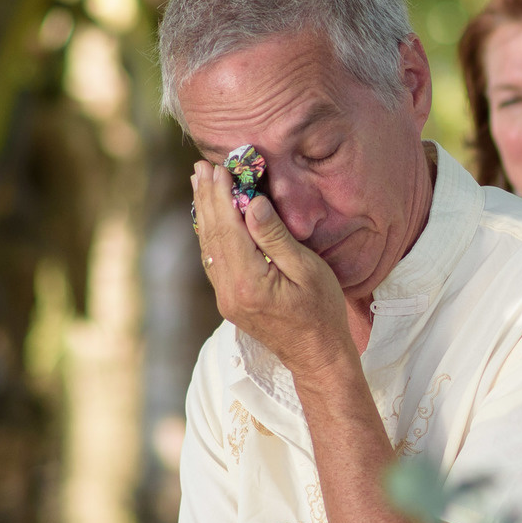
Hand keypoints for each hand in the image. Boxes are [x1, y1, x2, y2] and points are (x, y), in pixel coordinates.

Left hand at [190, 163, 353, 379]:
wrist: (317, 354)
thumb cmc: (322, 311)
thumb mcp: (307, 270)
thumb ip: (275, 237)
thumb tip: (252, 204)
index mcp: (248, 281)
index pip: (228, 228)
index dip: (222, 196)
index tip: (219, 168)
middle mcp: (229, 290)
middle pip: (213, 235)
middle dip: (207, 198)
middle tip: (201, 168)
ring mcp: (226, 297)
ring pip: (209, 247)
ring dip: (204, 214)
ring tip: (199, 185)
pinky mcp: (229, 300)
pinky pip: (213, 260)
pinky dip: (210, 234)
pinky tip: (209, 219)